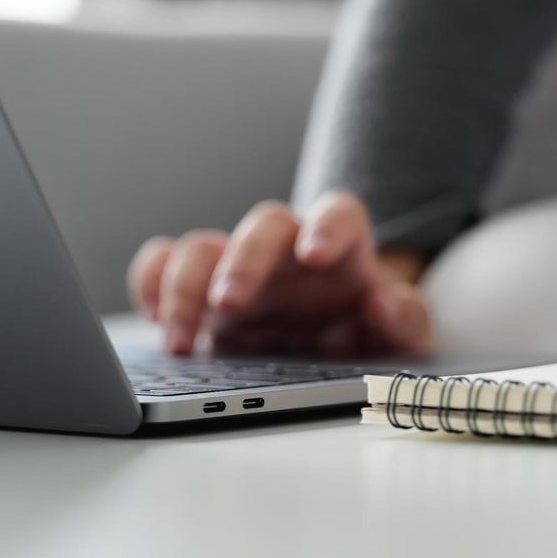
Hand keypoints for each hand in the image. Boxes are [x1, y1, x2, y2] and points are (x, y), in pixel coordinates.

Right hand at [127, 191, 432, 357]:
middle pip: (263, 224)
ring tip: (181, 341)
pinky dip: (150, 284)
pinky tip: (154, 320)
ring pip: (202, 246)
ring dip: (185, 286)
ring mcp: (238, 266)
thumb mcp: (403, 333)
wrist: (338, 343)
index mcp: (343, 249)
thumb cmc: (370, 328)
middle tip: (231, 303)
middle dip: (244, 260)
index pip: (340, 213)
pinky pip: (162, 264)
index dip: (327, 226)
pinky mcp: (200, 290)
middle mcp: (286, 248)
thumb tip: (384, 305)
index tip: (315, 255)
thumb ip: (406, 318)